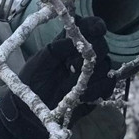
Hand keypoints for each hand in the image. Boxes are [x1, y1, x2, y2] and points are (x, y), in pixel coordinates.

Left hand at [0, 16, 114, 138]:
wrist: (30, 112)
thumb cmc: (30, 84)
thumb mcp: (38, 63)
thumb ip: (56, 49)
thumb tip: (75, 39)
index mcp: (67, 44)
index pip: (88, 27)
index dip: (95, 25)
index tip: (97, 29)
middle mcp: (82, 56)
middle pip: (102, 45)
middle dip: (93, 52)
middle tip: (71, 65)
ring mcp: (92, 73)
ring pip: (107, 65)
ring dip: (90, 75)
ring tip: (67, 86)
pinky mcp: (97, 90)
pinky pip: (108, 84)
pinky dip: (96, 89)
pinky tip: (81, 96)